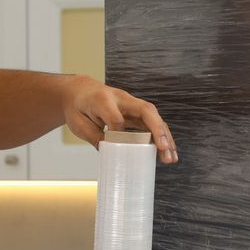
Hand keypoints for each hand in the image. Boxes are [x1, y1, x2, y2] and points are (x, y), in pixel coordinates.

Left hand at [63, 76, 177, 163]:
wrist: (80, 91)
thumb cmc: (78, 107)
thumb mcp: (78, 123)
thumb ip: (94, 136)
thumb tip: (111, 152)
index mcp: (103, 100)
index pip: (116, 117)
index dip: (118, 133)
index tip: (117, 147)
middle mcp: (122, 99)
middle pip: (146, 111)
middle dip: (158, 131)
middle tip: (165, 150)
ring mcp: (132, 104)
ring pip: (154, 118)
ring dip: (165, 137)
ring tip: (171, 158)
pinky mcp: (136, 112)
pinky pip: (153, 123)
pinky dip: (161, 137)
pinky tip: (167, 152)